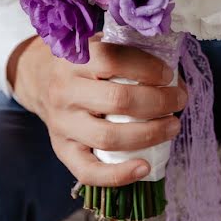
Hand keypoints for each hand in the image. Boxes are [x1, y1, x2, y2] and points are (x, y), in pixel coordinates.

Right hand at [9, 36, 185, 186]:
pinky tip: (144, 167)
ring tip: (173, 126)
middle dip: (158, 102)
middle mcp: (65, 91)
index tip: (169, 74)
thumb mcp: (100, 46)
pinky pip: (88, 171)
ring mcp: (62, 123)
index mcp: (76, 59)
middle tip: (179, 100)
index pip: (115, 60)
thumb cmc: (83, 64)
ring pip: (108, 137)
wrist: (40, 80)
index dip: (148, 68)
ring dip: (149, 134)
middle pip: (118, 100)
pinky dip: (119, 175)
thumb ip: (130, 54)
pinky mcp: (61, 150)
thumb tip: (175, 78)